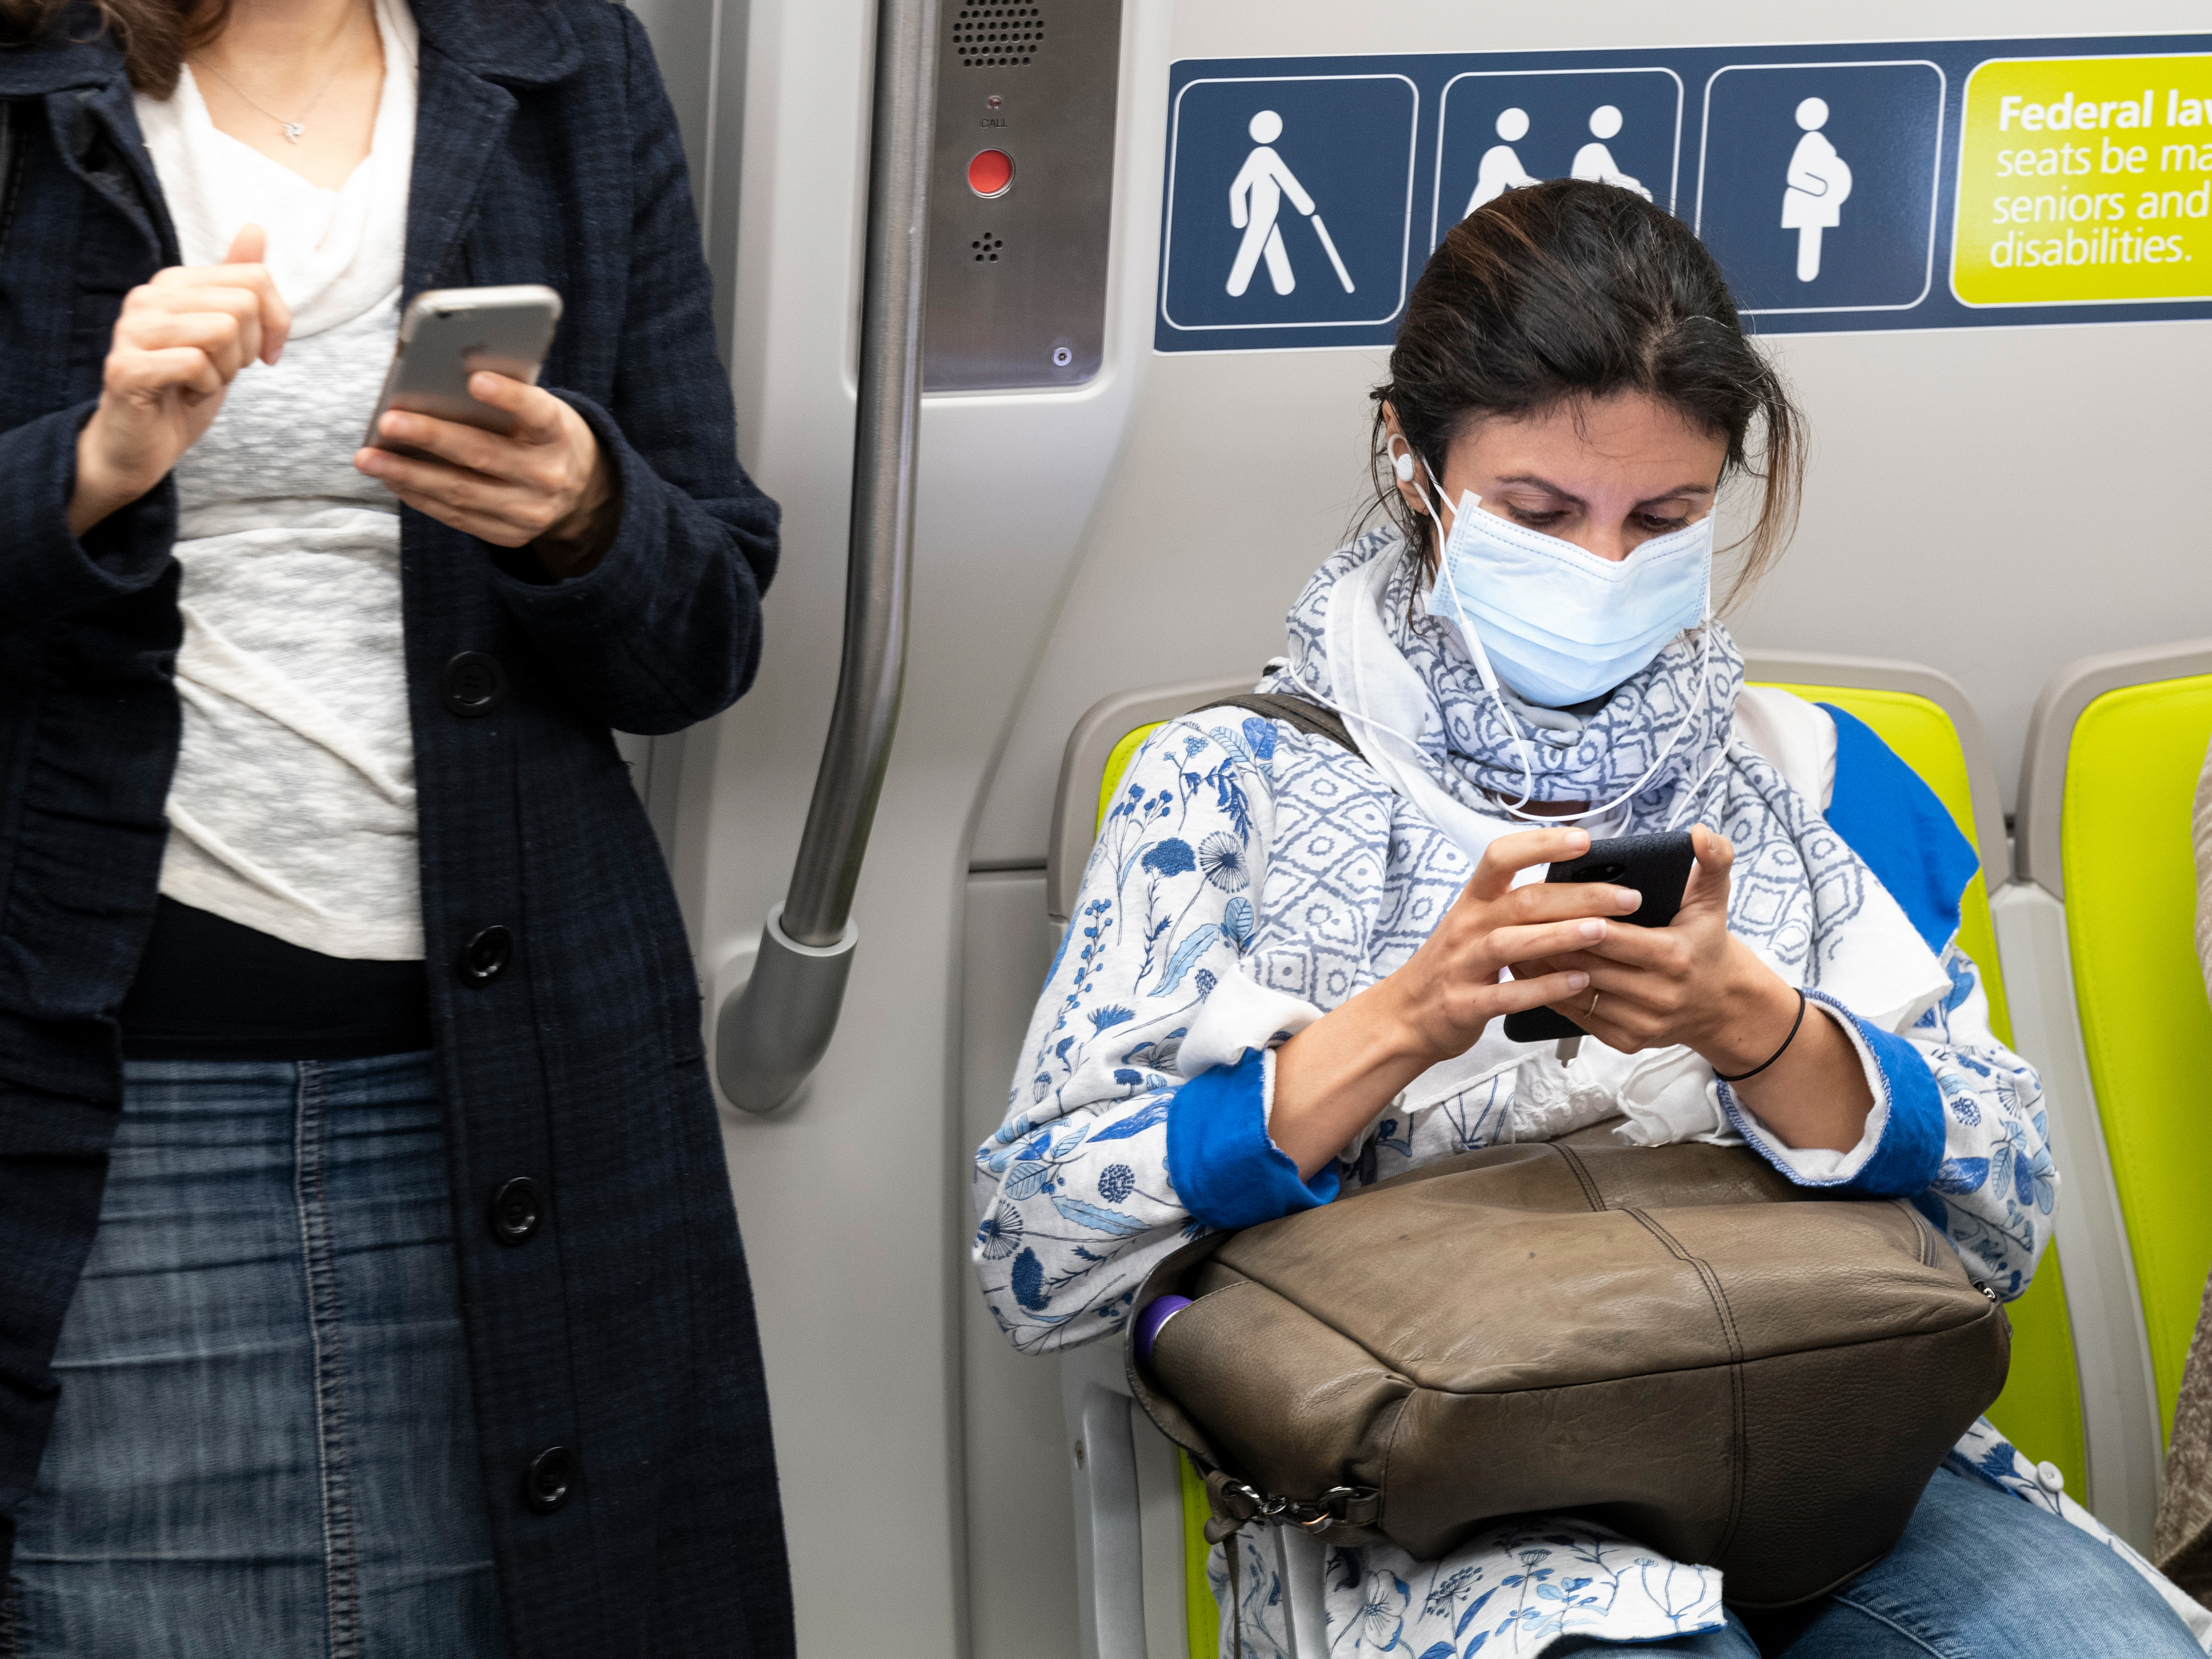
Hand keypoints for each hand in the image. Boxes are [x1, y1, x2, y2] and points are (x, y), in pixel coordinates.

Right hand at [71, 224, 290, 535]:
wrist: (140, 444)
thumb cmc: (185, 389)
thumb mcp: (224, 334)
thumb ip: (237, 283)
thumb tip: (255, 228)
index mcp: (174, 284)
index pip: (255, 278)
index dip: (277, 322)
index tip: (266, 354)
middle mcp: (148, 297)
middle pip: (243, 304)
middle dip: (250, 349)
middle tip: (224, 371)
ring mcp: (132, 330)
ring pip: (222, 330)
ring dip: (227, 370)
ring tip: (201, 382)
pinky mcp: (127, 367)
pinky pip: (195, 363)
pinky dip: (206, 388)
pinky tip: (185, 395)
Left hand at [355, 374, 617, 577]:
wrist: (577, 488)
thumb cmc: (537, 432)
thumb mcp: (535, 409)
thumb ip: (502, 400)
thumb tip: (434, 385)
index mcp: (557, 433)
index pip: (536, 412)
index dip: (508, 397)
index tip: (475, 380)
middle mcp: (548, 476)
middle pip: (483, 455)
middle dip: (430, 437)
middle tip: (387, 422)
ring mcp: (530, 512)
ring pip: (461, 493)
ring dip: (409, 475)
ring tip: (369, 459)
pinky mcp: (511, 535)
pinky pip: (458, 517)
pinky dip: (420, 497)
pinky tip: (393, 480)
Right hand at [1371, 825, 1637, 1066]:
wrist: (1406, 1016)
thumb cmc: (1454, 965)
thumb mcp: (1476, 924)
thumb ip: (1517, 906)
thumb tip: (1581, 887)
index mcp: (1473, 901)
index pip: (1500, 856)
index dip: (1540, 843)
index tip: (1584, 839)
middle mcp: (1467, 927)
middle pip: (1523, 900)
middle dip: (1578, 896)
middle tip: (1628, 897)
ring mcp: (1463, 966)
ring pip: (1511, 943)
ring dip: (1560, 935)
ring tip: (1603, 932)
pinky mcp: (1465, 1004)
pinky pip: (1507, 995)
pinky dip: (1544, 988)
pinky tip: (1578, 983)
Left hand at [1517, 824, 1872, 1150]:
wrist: (1720, 1003)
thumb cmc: (1706, 942)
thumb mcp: (1715, 899)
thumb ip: (1714, 860)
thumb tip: (1701, 832)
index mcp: (1674, 955)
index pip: (1610, 935)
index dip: (1574, 918)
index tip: (1540, 899)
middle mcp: (1659, 994)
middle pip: (1587, 964)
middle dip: (1549, 941)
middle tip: (1511, 920)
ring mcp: (1642, 1023)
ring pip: (1576, 992)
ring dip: (1541, 970)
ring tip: (1511, 942)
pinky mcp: (1627, 1041)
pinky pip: (1579, 1017)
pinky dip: (1552, 994)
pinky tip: (1530, 973)